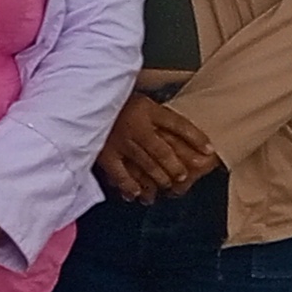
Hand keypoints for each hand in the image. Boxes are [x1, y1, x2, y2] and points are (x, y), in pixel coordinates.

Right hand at [95, 92, 223, 200]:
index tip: (209, 151)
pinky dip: (130, 186)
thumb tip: (177, 128)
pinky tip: (136, 193)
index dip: (196, 138)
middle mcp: (137, 127)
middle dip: (176, 166)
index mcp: (147, 109)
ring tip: (166, 185)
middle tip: (182, 176)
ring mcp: (121, 142)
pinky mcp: (105, 154)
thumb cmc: (111, 101)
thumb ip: (155, 113)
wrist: (82, 100)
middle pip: (164, 151)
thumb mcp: (137, 98)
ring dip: (160, 178)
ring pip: (147, 165)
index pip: (178, 124)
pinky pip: (122, 174)